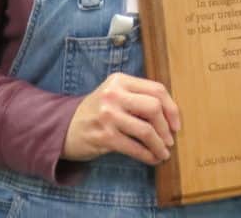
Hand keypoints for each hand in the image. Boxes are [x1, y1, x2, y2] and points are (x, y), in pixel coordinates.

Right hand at [62, 72, 180, 164]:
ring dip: (159, 145)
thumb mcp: (115, 94)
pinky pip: (134, 147)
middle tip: (170, 139)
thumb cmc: (98, 111)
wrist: (63, 128)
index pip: (156, 89)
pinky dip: (147, 155)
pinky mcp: (104, 136)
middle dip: (166, 127)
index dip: (172, 108)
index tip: (176, 124)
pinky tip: (152, 159)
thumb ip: (138, 97)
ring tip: (164, 152)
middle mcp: (113, 95)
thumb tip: (171, 115)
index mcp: (120, 80)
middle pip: (154, 107)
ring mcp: (108, 115)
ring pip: (146, 130)